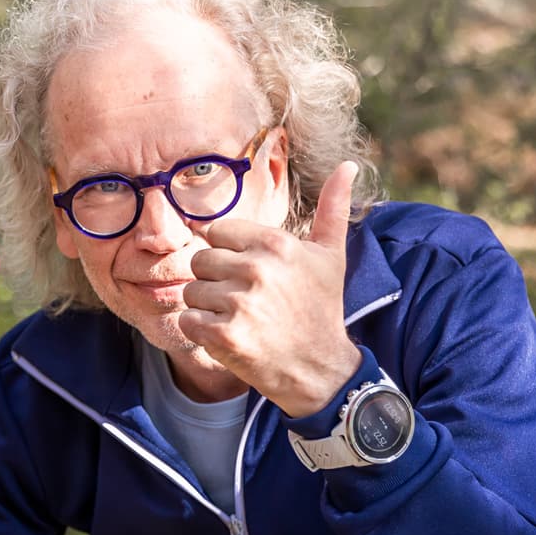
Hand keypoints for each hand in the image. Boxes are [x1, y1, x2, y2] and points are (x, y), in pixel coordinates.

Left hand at [177, 161, 362, 418]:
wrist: (320, 370)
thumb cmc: (321, 309)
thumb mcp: (331, 257)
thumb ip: (332, 209)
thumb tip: (348, 165)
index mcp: (277, 244)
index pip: (217, 231)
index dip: (227, 253)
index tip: (248, 273)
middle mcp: (257, 269)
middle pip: (200, 260)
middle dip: (215, 281)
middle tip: (244, 300)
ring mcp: (240, 303)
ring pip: (191, 291)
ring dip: (207, 308)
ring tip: (240, 319)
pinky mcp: (224, 334)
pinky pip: (187, 320)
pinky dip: (201, 331)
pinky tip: (229, 336)